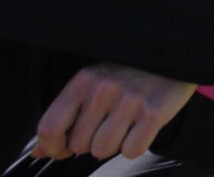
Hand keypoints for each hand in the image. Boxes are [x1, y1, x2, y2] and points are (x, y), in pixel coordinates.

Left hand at [33, 64, 195, 161]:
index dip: (52, 147)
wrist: (174, 59)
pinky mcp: (154, 113)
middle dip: (90, 143)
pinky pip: (131, 151)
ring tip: (126, 125)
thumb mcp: (94, 85)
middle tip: (108, 125)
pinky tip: (142, 128)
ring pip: (103, 151)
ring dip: (113, 145)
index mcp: (83, 81)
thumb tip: (39, 152)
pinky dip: (135, 146)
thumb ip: (66, 117)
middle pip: (78, 145)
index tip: (62, 150)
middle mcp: (104, 89)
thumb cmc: (128, 76)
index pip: (49, 127)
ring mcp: (130, 101)